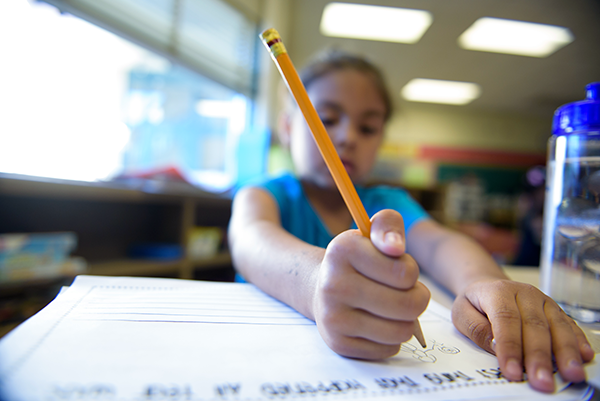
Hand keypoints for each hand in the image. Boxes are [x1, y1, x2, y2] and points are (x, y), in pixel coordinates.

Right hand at [312, 209, 429, 358]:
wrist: (321, 288)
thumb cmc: (357, 259)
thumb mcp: (369, 232)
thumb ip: (388, 225)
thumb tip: (395, 247)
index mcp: (341, 250)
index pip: (406, 272)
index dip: (409, 270)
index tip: (395, 267)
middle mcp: (332, 284)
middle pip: (408, 304)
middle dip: (416, 298)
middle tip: (405, 292)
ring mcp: (333, 317)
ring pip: (401, 330)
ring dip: (406, 320)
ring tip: (393, 308)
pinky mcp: (339, 343)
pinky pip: (389, 348)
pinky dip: (391, 337)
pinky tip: (378, 323)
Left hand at [452, 279, 594, 391]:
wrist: (487, 286)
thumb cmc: (475, 303)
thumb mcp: (461, 313)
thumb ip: (477, 329)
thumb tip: (497, 346)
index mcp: (498, 292)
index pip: (506, 320)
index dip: (510, 347)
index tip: (513, 371)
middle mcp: (525, 294)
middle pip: (534, 326)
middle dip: (538, 356)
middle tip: (541, 381)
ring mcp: (543, 301)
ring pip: (557, 326)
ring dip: (565, 352)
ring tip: (570, 373)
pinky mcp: (555, 310)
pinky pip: (569, 325)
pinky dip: (578, 341)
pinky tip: (583, 356)